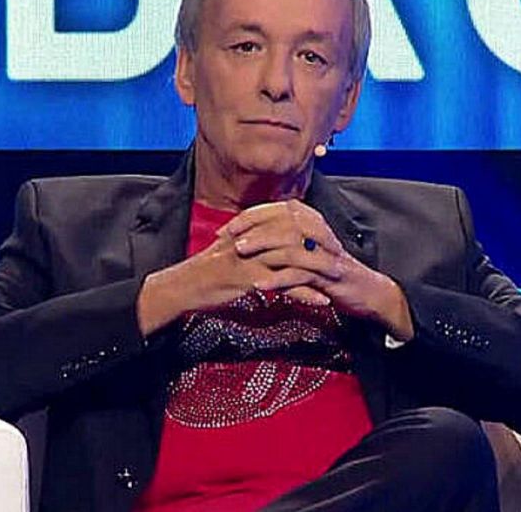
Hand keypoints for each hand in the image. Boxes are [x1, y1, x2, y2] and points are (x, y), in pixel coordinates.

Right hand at [136, 220, 329, 337]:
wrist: (181, 288)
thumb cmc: (204, 274)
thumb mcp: (229, 253)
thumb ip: (250, 246)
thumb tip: (270, 246)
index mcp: (248, 230)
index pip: (286, 221)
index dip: (310, 228)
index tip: (328, 238)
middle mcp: (251, 239)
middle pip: (295, 234)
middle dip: (320, 245)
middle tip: (339, 256)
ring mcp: (250, 258)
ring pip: (292, 257)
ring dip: (318, 269)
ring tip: (337, 279)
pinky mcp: (247, 279)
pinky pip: (282, 284)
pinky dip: (304, 292)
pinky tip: (320, 300)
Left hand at [223, 199, 413, 340]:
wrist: (370, 293)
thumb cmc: (334, 272)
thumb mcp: (310, 251)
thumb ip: (288, 240)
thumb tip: (256, 234)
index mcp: (315, 224)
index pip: (280, 210)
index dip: (253, 216)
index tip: (229, 228)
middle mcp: (320, 233)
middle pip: (283, 221)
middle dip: (253, 228)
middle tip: (229, 238)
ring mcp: (325, 254)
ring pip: (290, 244)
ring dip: (262, 248)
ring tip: (239, 254)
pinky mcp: (329, 276)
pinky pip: (300, 275)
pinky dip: (278, 279)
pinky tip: (260, 286)